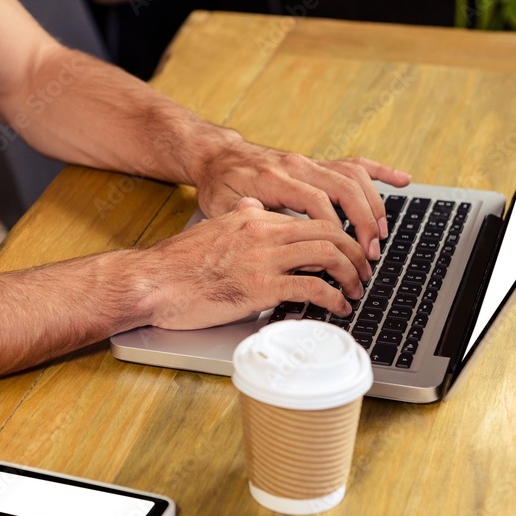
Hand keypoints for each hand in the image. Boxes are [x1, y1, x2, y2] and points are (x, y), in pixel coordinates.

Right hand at [137, 198, 371, 329]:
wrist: (151, 281)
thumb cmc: (174, 265)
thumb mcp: (210, 229)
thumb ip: (236, 219)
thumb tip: (251, 209)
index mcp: (253, 219)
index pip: (311, 219)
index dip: (339, 236)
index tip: (347, 254)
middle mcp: (263, 232)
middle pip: (329, 232)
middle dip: (355, 252)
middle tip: (363, 271)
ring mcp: (262, 259)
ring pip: (328, 254)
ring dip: (351, 273)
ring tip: (356, 290)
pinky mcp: (259, 287)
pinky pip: (312, 288)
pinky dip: (333, 297)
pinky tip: (338, 307)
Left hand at [192, 134, 410, 260]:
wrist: (218, 156)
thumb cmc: (220, 185)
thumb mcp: (223, 206)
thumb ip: (246, 220)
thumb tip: (270, 237)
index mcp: (275, 179)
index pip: (315, 201)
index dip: (334, 228)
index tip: (343, 254)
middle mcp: (298, 166)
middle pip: (342, 189)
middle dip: (362, 221)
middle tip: (370, 252)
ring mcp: (310, 162)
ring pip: (353, 177)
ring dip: (373, 205)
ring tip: (381, 234)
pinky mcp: (317, 163)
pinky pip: (354, 164)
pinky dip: (380, 172)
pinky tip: (402, 181)